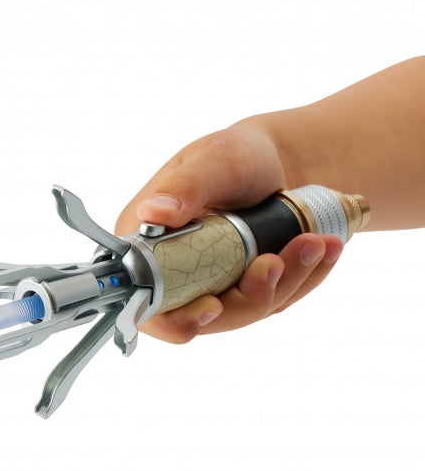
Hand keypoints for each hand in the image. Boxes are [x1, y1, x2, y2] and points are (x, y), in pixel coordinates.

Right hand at [114, 121, 343, 342]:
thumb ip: (183, 186)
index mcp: (149, 244)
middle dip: (247, 296)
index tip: (212, 306)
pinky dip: (301, 279)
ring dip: (284, 283)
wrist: (281, 162)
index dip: (175, 316)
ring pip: (244, 311)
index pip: (146, 300)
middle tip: (279, 261)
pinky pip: (272, 299)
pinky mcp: (244, 287)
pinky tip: (324, 250)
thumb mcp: (214, 160)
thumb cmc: (239, 154)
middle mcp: (175, 270)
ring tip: (316, 243)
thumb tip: (151, 213)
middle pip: (201, 316)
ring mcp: (212, 283)